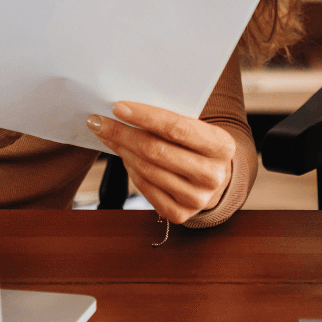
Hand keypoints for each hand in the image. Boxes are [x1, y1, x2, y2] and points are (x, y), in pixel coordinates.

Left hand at [86, 101, 235, 223]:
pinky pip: (145, 188)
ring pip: (146, 170)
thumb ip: (171, 121)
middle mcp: (212, 175)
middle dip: (122, 133)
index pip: (177, 128)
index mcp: (222, 146)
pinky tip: (123, 156)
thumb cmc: (198, 145)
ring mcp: (196, 198)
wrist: (215, 178)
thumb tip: (126, 111)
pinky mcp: (180, 214)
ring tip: (108, 136)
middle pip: (156, 150)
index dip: (145, 117)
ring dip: (122, 150)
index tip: (118, 107)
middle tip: (99, 122)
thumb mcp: (197, 128)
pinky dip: (130, 170)